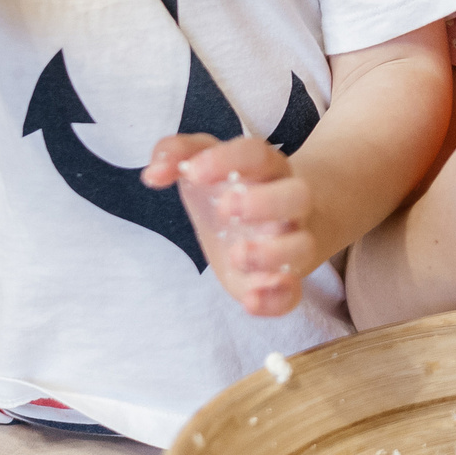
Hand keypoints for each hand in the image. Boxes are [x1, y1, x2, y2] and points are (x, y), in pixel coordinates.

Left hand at [143, 133, 318, 315]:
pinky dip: (276, 298)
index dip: (227, 159)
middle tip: (225, 209)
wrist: (281, 221)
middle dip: (265, 202)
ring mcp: (291, 242)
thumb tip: (153, 172)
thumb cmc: (235, 189)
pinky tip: (250, 300)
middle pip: (297, 195)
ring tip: (236, 255)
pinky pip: (293, 292)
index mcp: (266, 169)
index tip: (193, 172)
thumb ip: (177, 154)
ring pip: (301, 245)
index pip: (257, 154)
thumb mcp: (206, 164)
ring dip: (272, 252)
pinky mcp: (284, 281)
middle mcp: (288, 203)